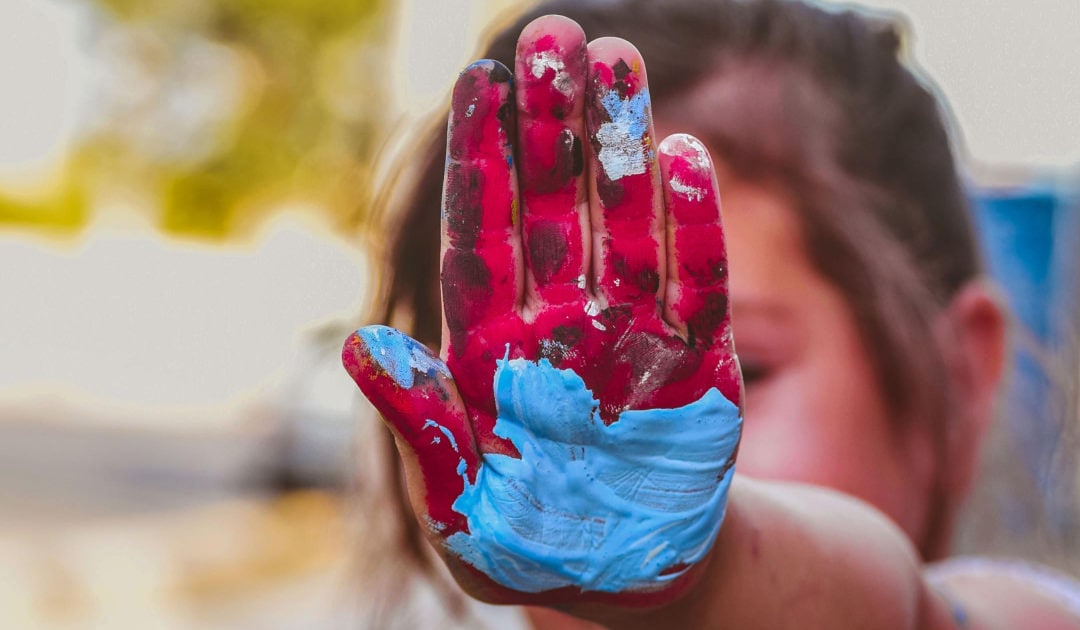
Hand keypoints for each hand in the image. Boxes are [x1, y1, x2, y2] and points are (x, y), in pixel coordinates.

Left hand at [343, 15, 741, 606]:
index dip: (482, 160)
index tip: (478, 84)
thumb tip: (365, 346)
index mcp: (492, 351)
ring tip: (619, 58)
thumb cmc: (533, 551)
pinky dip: (694, 226)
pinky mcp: (698, 366)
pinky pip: (698, 284)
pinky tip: (685, 157)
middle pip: (554, 206)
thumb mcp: (461, 510)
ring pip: (626, 223)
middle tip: (554, 38)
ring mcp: (631, 337)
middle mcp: (560, 326)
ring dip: (623, 144)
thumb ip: (422, 430)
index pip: (484, 236)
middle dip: (551, 125)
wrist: (629, 585)